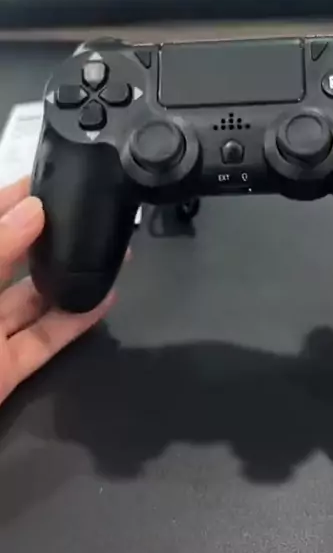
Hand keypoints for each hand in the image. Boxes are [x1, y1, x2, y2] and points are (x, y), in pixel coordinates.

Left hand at [0, 177, 114, 405]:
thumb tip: (31, 209)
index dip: (6, 202)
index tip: (43, 180)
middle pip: (5, 260)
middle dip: (42, 237)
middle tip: (82, 212)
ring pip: (27, 300)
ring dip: (65, 278)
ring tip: (102, 251)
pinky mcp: (1, 373)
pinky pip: (41, 342)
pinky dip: (72, 323)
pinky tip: (101, 300)